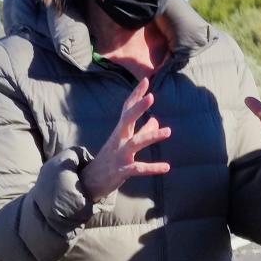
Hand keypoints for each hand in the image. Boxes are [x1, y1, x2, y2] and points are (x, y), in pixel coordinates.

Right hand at [80, 77, 171, 200]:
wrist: (91, 181)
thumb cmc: (111, 158)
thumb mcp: (125, 143)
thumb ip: (142, 131)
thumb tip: (156, 120)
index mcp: (120, 131)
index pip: (127, 108)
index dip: (136, 95)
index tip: (146, 80)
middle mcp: (119, 139)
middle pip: (127, 120)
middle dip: (138, 108)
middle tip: (151, 97)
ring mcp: (119, 155)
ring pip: (135, 143)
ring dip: (152, 136)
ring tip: (169, 131)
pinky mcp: (122, 170)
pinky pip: (138, 168)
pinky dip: (152, 168)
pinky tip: (166, 167)